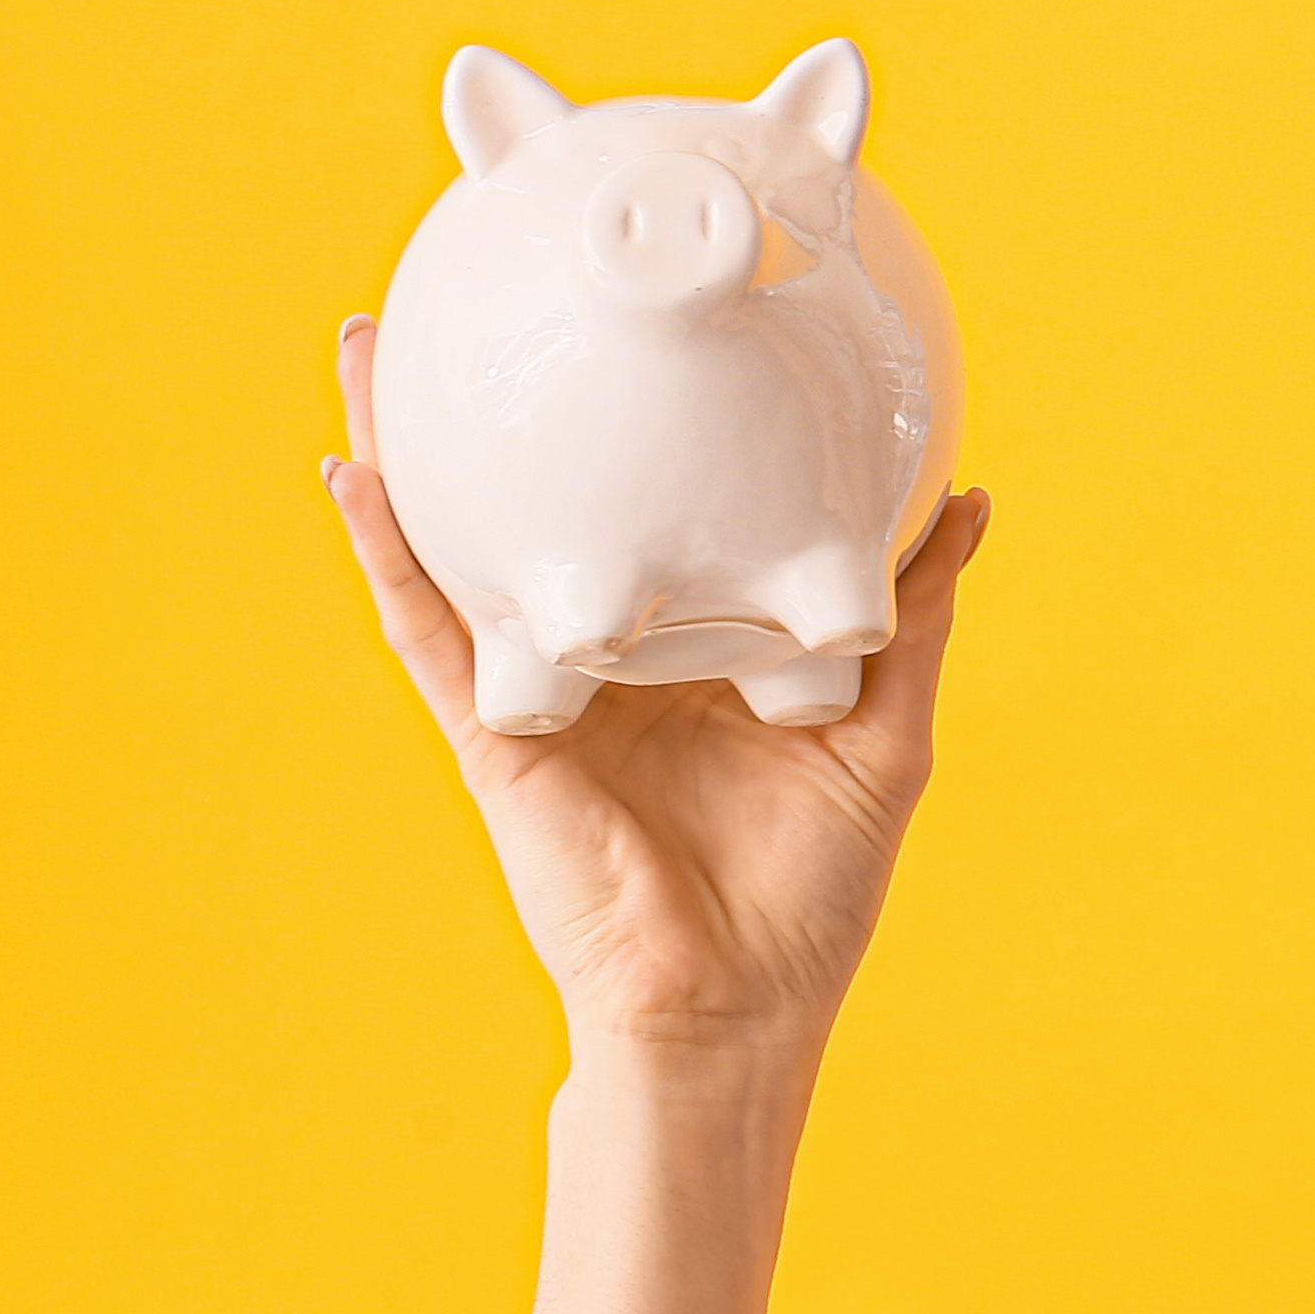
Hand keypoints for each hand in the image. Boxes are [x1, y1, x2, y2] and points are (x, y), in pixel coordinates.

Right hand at [320, 314, 986, 1071]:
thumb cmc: (808, 893)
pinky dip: (389, 550)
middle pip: (546, 515)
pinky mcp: (498, 733)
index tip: (638, 341)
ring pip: (460, 548)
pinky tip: (353, 475)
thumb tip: (961, 503)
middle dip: (503, 421)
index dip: (641, 441)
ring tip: (368, 351)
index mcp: (695, 651)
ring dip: (407, 453)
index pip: (660, 523)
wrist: (736, 1011)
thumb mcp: (883, 728)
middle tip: (475, 302)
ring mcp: (543, 689)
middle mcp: (610, 655)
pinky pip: (429, 627)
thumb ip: (911, 616)